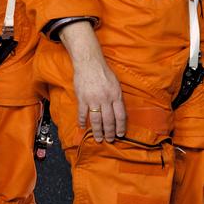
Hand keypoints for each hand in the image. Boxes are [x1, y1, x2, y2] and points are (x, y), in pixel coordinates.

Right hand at [59, 22, 125, 140]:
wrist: (89, 63)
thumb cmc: (104, 72)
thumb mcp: (116, 84)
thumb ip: (117, 97)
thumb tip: (118, 110)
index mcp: (116, 96)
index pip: (120, 116)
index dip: (121, 127)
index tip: (121, 134)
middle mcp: (105, 99)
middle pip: (109, 120)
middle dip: (110, 132)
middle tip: (110, 140)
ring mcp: (93, 99)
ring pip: (96, 120)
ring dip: (97, 131)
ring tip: (98, 138)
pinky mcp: (82, 98)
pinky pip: (82, 113)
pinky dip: (82, 121)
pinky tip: (82, 127)